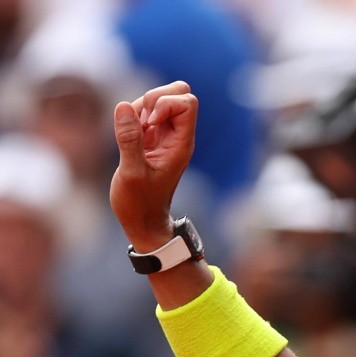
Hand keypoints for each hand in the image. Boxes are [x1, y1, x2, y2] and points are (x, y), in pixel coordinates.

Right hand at [110, 81, 197, 250]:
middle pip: (178, 93)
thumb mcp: (131, 172)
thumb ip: (129, 139)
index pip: (188, 103)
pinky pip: (145, 111)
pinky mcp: (150, 137)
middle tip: (141, 120)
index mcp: (182, 144)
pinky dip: (133, 114)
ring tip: (131, 131)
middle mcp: (177, 136)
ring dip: (141, 106)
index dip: (167, 103)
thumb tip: (124, 106)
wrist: (141, 220)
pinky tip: (127, 133)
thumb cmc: (139, 203)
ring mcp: (164, 135)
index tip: (150, 122)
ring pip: (159, 99)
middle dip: (155, 97)